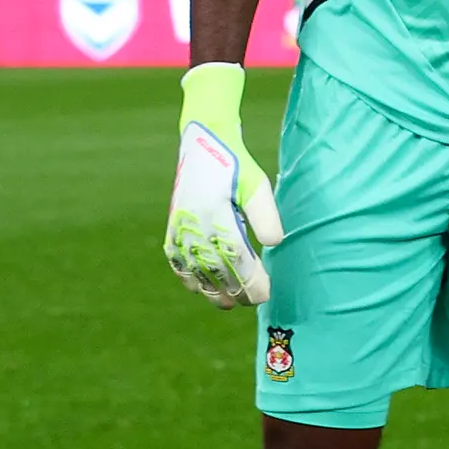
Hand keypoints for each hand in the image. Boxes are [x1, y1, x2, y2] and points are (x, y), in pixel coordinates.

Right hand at [165, 62, 283, 307]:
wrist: (203, 144)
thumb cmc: (237, 166)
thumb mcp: (258, 186)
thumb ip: (266, 216)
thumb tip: (274, 244)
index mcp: (217, 215)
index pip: (236, 259)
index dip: (251, 281)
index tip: (266, 294)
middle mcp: (194, 224)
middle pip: (215, 269)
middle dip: (235, 290)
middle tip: (254, 303)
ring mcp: (180, 226)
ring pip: (193, 269)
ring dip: (210, 289)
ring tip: (229, 304)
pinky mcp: (173, 225)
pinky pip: (175, 259)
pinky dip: (187, 276)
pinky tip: (198, 288)